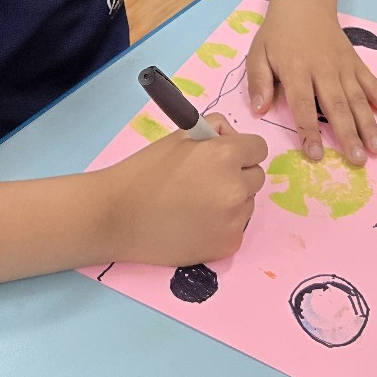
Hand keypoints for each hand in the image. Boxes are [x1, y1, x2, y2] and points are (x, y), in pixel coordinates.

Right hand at [105, 115, 266, 265]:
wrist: (119, 217)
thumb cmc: (145, 171)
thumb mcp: (180, 136)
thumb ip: (215, 130)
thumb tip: (233, 139)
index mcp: (225, 156)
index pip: (258, 148)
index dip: (241, 149)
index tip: (224, 156)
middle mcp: (236, 188)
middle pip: (256, 177)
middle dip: (238, 175)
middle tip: (206, 180)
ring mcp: (234, 220)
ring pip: (247, 203)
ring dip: (231, 201)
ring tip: (195, 203)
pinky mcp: (228, 246)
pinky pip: (236, 227)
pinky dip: (221, 225)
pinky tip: (194, 223)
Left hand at [246, 7, 376, 165]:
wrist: (304, 4)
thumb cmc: (278, 34)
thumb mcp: (258, 53)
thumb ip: (258, 81)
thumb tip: (259, 110)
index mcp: (296, 70)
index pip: (303, 104)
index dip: (309, 131)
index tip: (316, 154)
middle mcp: (323, 70)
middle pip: (336, 106)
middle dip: (348, 134)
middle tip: (357, 160)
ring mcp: (343, 67)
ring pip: (358, 99)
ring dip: (369, 125)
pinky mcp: (356, 63)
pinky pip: (374, 85)